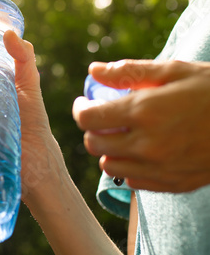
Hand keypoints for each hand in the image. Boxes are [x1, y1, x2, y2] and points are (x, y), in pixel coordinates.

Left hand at [73, 59, 209, 192]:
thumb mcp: (173, 71)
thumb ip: (129, 72)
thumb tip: (93, 70)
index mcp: (144, 111)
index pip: (89, 118)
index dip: (80, 109)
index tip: (85, 103)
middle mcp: (147, 144)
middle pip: (94, 144)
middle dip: (92, 129)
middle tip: (103, 118)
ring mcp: (160, 168)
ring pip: (109, 166)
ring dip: (107, 150)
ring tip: (120, 136)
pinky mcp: (173, 183)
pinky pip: (133, 181)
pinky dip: (128, 167)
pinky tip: (140, 152)